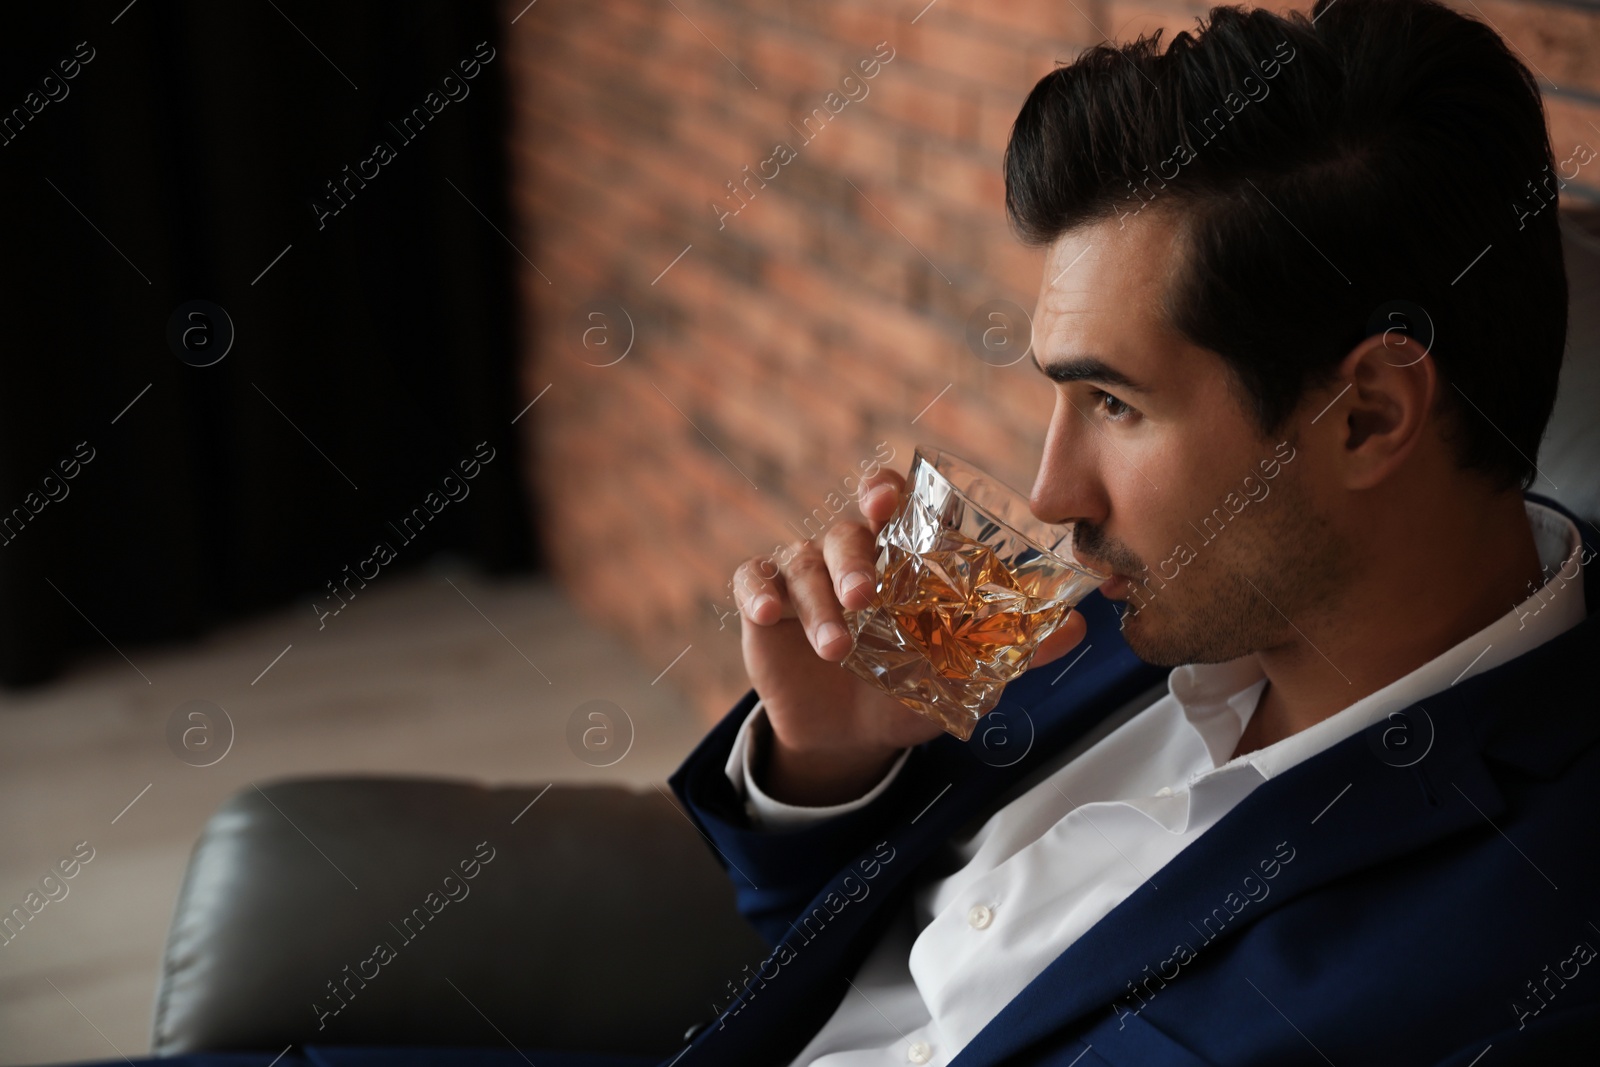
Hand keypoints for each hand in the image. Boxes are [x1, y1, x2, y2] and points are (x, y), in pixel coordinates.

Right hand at [730, 468, 1087, 805]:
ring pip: (802, 563)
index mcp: (895, 554)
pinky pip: (754, 581)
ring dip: (817, 602)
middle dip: (854, 559)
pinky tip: (769, 613)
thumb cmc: (906, 685)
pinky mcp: (765, 605)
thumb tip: (1079, 629)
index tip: (885, 498)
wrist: (852, 737)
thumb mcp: (960, 673)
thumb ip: (1015, 647)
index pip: (887, 501)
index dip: (884, 490)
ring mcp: (802, 576)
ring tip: (837, 647)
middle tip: (866, 596)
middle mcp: (847, 554)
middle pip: (844, 531)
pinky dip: (759, 592)